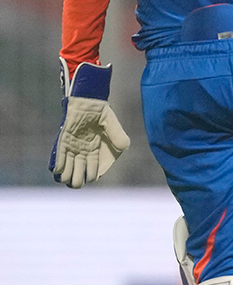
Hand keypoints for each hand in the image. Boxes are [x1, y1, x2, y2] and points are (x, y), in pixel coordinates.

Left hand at [49, 57, 130, 187]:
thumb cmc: (101, 112)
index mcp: (97, 150)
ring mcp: (72, 146)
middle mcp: (84, 151)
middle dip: (78, 180)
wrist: (87, 100)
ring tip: (65, 180)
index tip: (93, 178)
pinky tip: (57, 171)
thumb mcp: (113, 125)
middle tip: (77, 183)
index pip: (95, 169)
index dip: (93, 175)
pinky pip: (59, 154)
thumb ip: (119, 136)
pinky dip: (58, 163)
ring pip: (68, 166)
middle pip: (80, 171)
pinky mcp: (63, 140)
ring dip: (66, 175)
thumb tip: (124, 147)